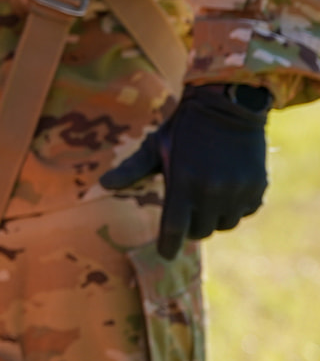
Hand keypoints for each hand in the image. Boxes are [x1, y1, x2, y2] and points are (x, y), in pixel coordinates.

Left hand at [100, 82, 270, 256]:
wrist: (227, 106)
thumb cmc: (184, 128)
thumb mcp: (156, 146)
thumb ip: (132, 170)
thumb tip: (103, 185)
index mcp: (183, 181)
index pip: (174, 227)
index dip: (168, 245)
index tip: (164, 254)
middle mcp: (212, 190)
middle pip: (200, 230)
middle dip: (191, 227)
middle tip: (186, 213)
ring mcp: (237, 190)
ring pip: (224, 224)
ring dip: (213, 218)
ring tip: (205, 198)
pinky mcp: (257, 187)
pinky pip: (244, 212)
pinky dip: (234, 208)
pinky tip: (225, 190)